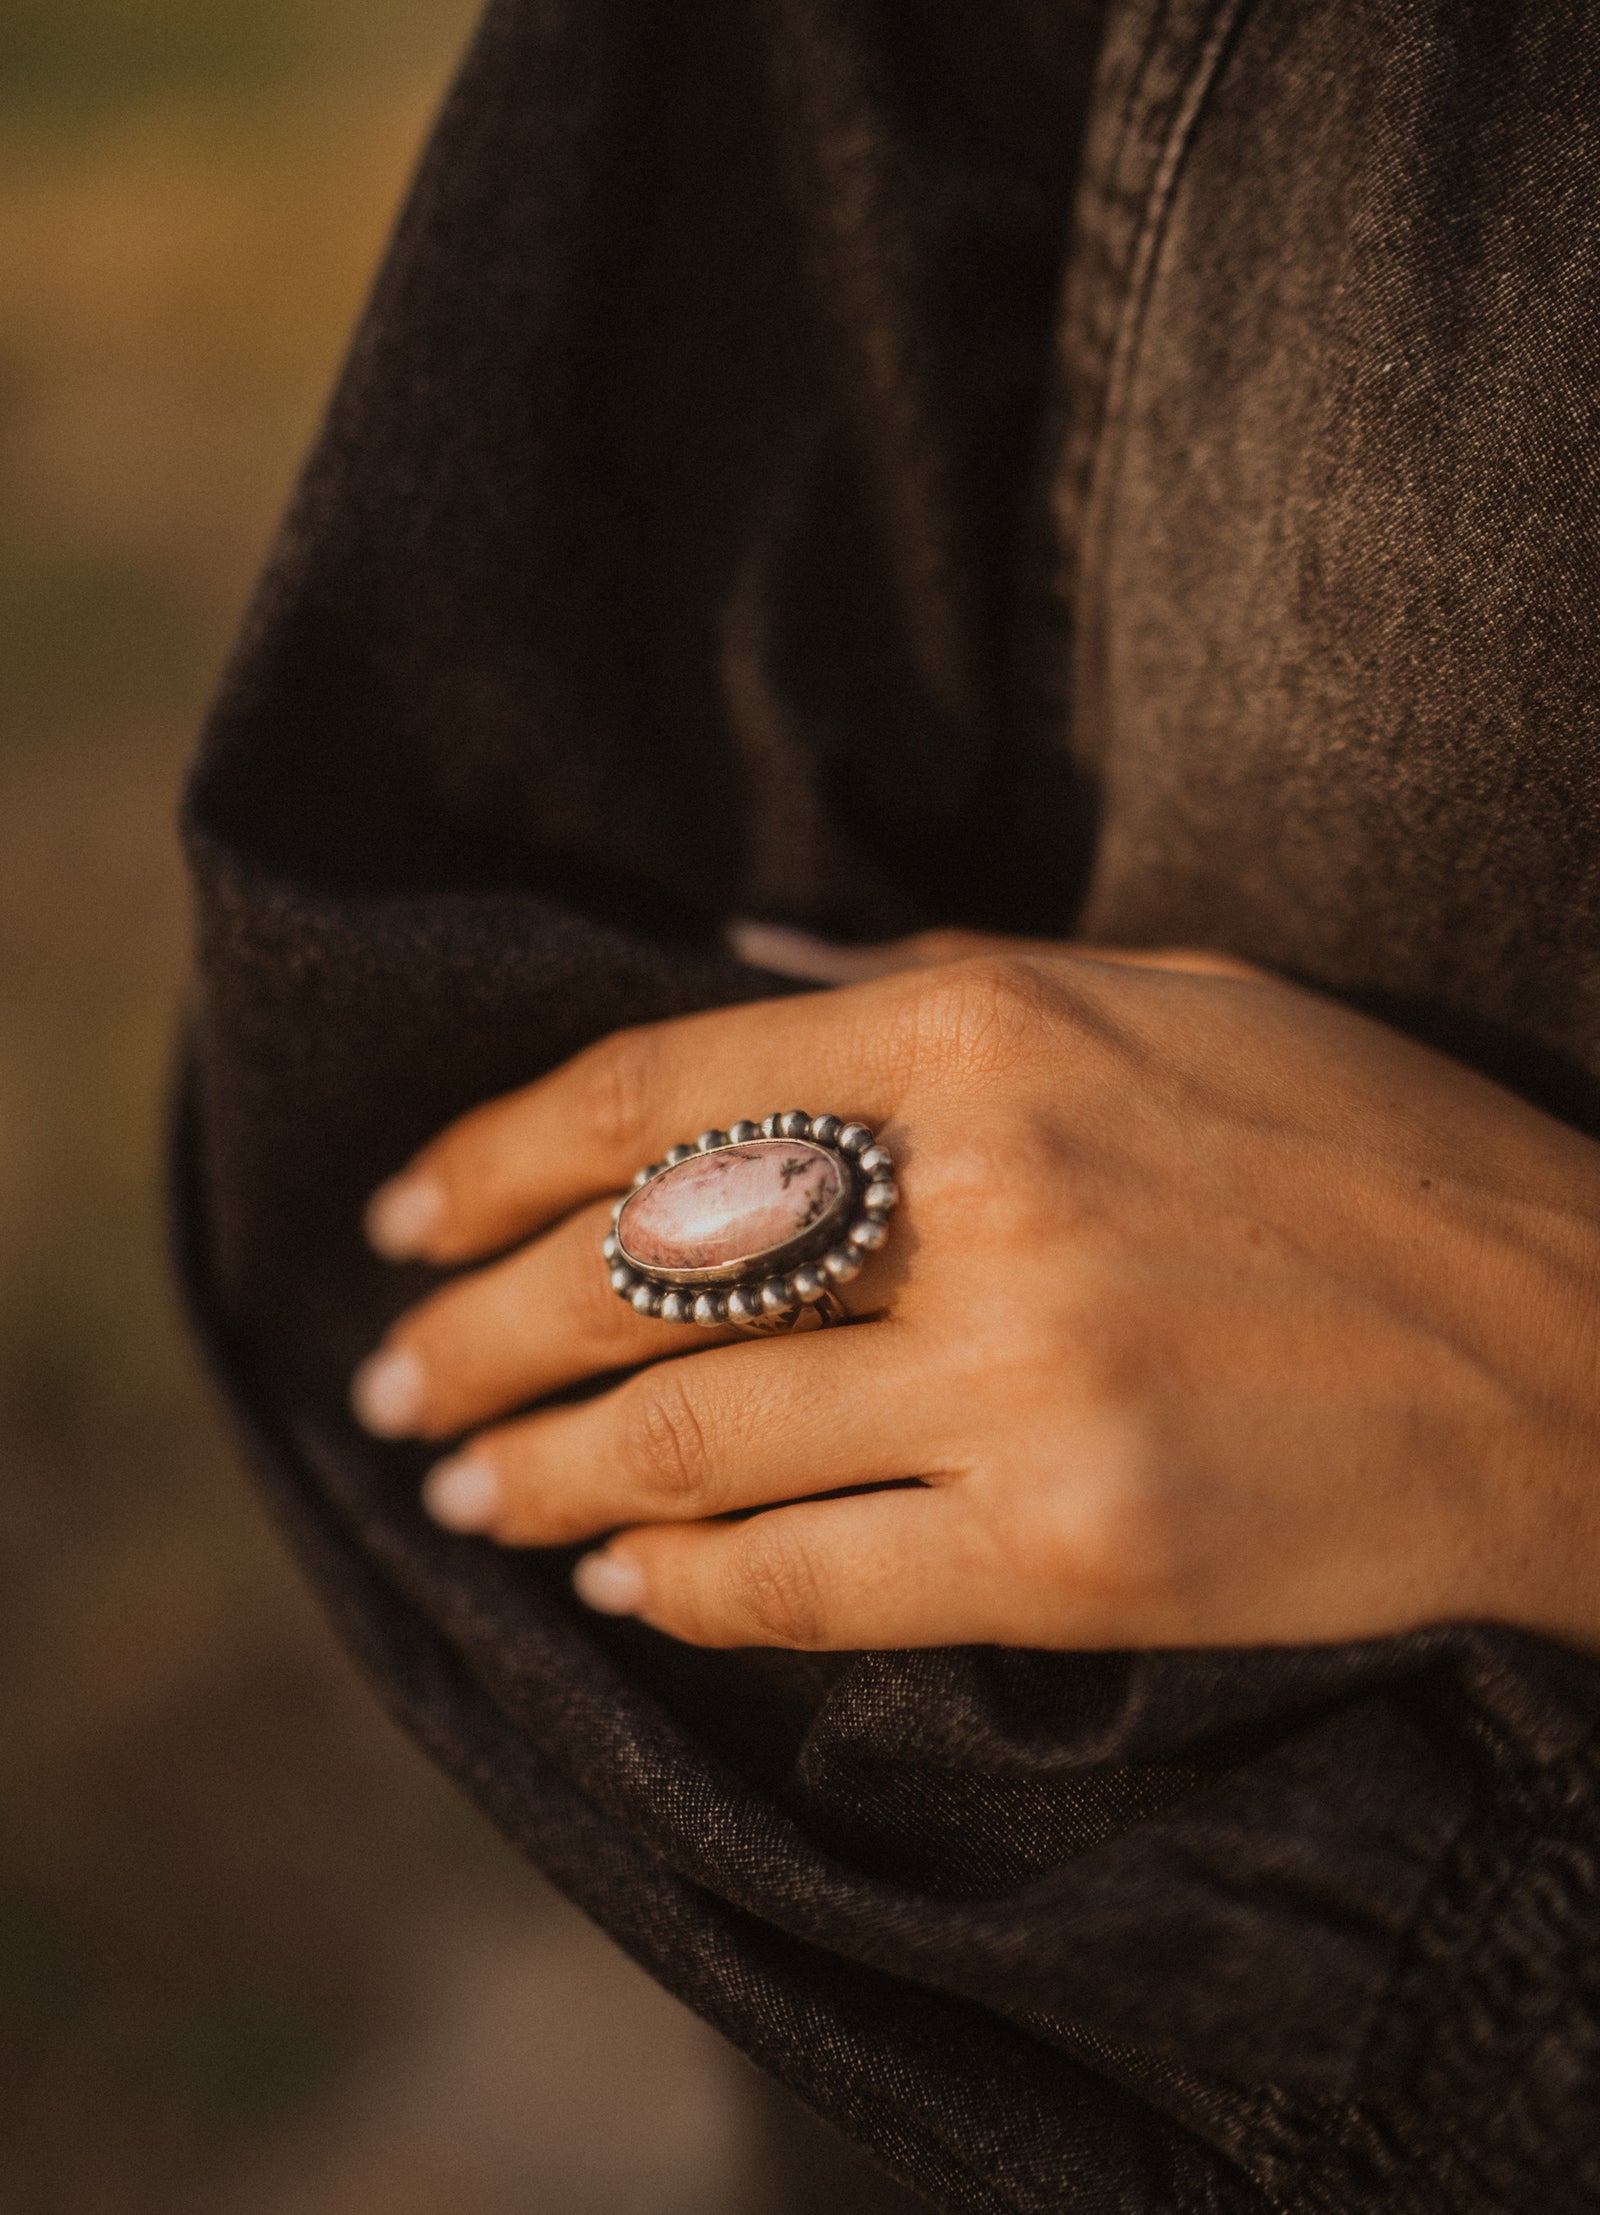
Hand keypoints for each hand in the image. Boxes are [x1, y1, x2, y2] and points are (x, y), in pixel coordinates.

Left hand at [349, 938, 1599, 1653]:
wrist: (1579, 1352)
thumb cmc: (1372, 1155)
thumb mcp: (1168, 998)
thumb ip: (944, 985)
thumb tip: (752, 989)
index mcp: (990, 1023)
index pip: (650, 1090)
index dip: (489, 1160)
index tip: (401, 1221)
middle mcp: (990, 1189)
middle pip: (632, 1276)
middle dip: (473, 1340)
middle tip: (391, 1392)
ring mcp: (1030, 1378)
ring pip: (690, 1444)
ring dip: (540, 1478)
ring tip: (464, 1498)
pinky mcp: (1079, 1543)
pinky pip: (812, 1583)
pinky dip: (686, 1590)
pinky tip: (624, 1585)